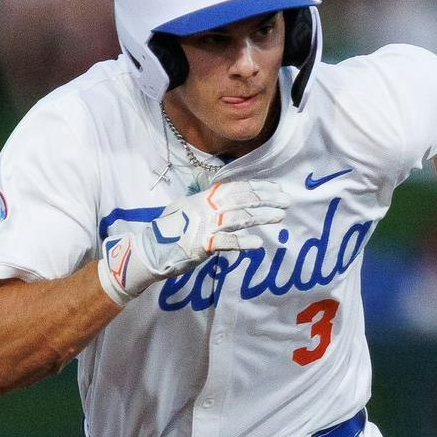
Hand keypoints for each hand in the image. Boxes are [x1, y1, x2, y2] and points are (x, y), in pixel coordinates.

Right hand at [99, 179, 287, 305]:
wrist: (150, 249)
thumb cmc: (170, 230)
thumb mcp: (188, 208)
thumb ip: (207, 202)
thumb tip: (224, 194)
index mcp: (205, 198)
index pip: (236, 188)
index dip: (258, 187)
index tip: (276, 189)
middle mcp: (207, 208)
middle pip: (242, 200)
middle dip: (266, 199)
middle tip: (286, 200)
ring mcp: (204, 226)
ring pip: (238, 218)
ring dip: (261, 217)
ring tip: (279, 217)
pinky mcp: (202, 245)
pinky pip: (225, 243)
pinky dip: (242, 243)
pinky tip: (257, 244)